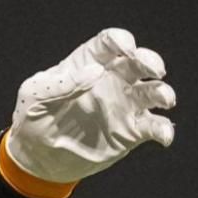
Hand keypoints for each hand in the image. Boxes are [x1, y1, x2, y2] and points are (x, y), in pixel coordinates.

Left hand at [4, 27, 175, 183]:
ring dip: (162, 92)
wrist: (37, 157)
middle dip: (150, 60)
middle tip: (155, 68)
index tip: (126, 48)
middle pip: (138, 62)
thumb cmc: (33, 117)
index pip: (109, 43)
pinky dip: (163, 129)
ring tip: (164, 99)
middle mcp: (111, 80)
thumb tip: (95, 71)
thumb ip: (62, 82)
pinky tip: (162, 135)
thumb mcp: (36, 95)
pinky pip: (154, 126)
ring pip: (152, 91)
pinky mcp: (131, 131)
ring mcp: (124, 105)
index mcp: (87, 63)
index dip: (121, 40)